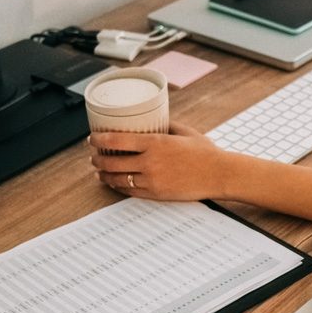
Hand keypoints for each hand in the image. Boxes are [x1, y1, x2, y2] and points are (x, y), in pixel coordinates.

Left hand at [90, 123, 229, 201]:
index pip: (116, 139)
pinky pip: (129, 191)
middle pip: (111, 161)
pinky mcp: (156, 193)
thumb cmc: (205, 152)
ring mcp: (151, 180)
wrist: (219, 174)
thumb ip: (167, 125)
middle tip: (94, 156)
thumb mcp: (185, 132)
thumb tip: (155, 119)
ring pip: (117, 178)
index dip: (99, 139)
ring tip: (99, 172)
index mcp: (155, 142)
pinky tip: (114, 183)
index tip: (92, 138)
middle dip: (97, 159)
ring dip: (104, 175)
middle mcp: (149, 161)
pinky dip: (118, 187)